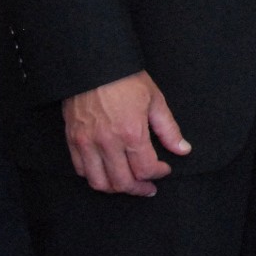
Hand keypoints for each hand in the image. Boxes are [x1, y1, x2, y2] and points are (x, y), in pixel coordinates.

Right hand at [62, 70, 191, 195]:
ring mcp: (87, 143)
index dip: (159, 174)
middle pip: (122, 182)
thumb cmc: (126, 80)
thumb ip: (169, 130)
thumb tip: (183, 149)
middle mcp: (107, 142)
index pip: (146, 169)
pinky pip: (81, 170)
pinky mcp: (73, 140)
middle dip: (139, 189)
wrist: (94, 66)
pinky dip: (95, 177)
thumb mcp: (155, 100)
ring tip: (128, 184)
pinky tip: (107, 172)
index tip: (165, 169)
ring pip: (99, 182)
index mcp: (132, 132)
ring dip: (116, 188)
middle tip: (148, 188)